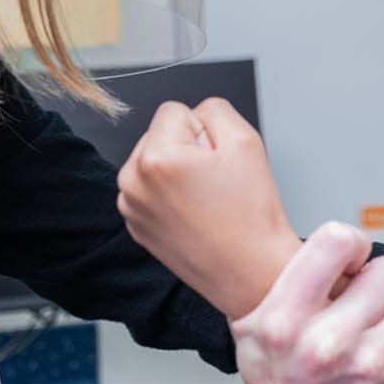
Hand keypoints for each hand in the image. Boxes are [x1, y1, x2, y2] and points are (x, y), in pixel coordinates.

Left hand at [118, 99, 302, 318]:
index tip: (220, 161)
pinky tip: (195, 216)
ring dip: (177, 172)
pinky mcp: (136, 227)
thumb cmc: (252, 216)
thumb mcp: (245, 140)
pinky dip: (171, 197)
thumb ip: (214, 109)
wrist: (252, 274)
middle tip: (216, 184)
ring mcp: (131, 207)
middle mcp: (132, 182)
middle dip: (187, 150)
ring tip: (207, 201)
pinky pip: (151, 191)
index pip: (176, 110)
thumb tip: (194, 114)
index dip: (206, 130)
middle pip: (160, 135)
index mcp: (155, 157)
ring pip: (155, 162)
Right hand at [225, 223, 383, 383]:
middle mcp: (325, 341)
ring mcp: (368, 364)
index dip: (350, 245)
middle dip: (381, 280)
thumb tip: (334, 242)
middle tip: (370, 301)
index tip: (350, 264)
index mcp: (282, 319)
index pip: (336, 241)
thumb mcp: (253, 327)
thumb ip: (287, 281)